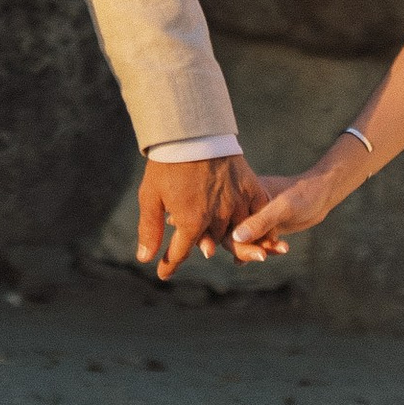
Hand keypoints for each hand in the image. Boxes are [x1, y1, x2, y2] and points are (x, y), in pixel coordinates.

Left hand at [136, 152, 263, 279]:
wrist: (192, 131)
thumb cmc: (167, 164)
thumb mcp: (150, 197)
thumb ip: (150, 230)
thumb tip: (145, 259)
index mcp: (192, 221)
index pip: (180, 253)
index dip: (169, 265)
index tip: (162, 274)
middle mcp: (217, 217)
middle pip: (211, 243)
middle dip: (201, 246)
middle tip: (197, 249)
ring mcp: (236, 202)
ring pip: (237, 232)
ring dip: (230, 240)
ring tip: (227, 242)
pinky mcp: (250, 188)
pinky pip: (258, 213)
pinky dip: (258, 226)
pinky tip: (256, 232)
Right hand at [230, 162, 351, 259]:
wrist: (323, 193)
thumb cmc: (304, 194)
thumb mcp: (282, 208)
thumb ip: (260, 222)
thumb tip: (235, 238)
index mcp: (242, 195)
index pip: (226, 222)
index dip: (229, 239)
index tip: (248, 251)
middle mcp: (244, 206)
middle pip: (233, 235)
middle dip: (246, 249)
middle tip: (263, 256)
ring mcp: (255, 217)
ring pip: (246, 241)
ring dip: (259, 249)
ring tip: (282, 248)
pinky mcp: (266, 226)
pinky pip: (258, 242)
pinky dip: (266, 248)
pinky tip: (276, 251)